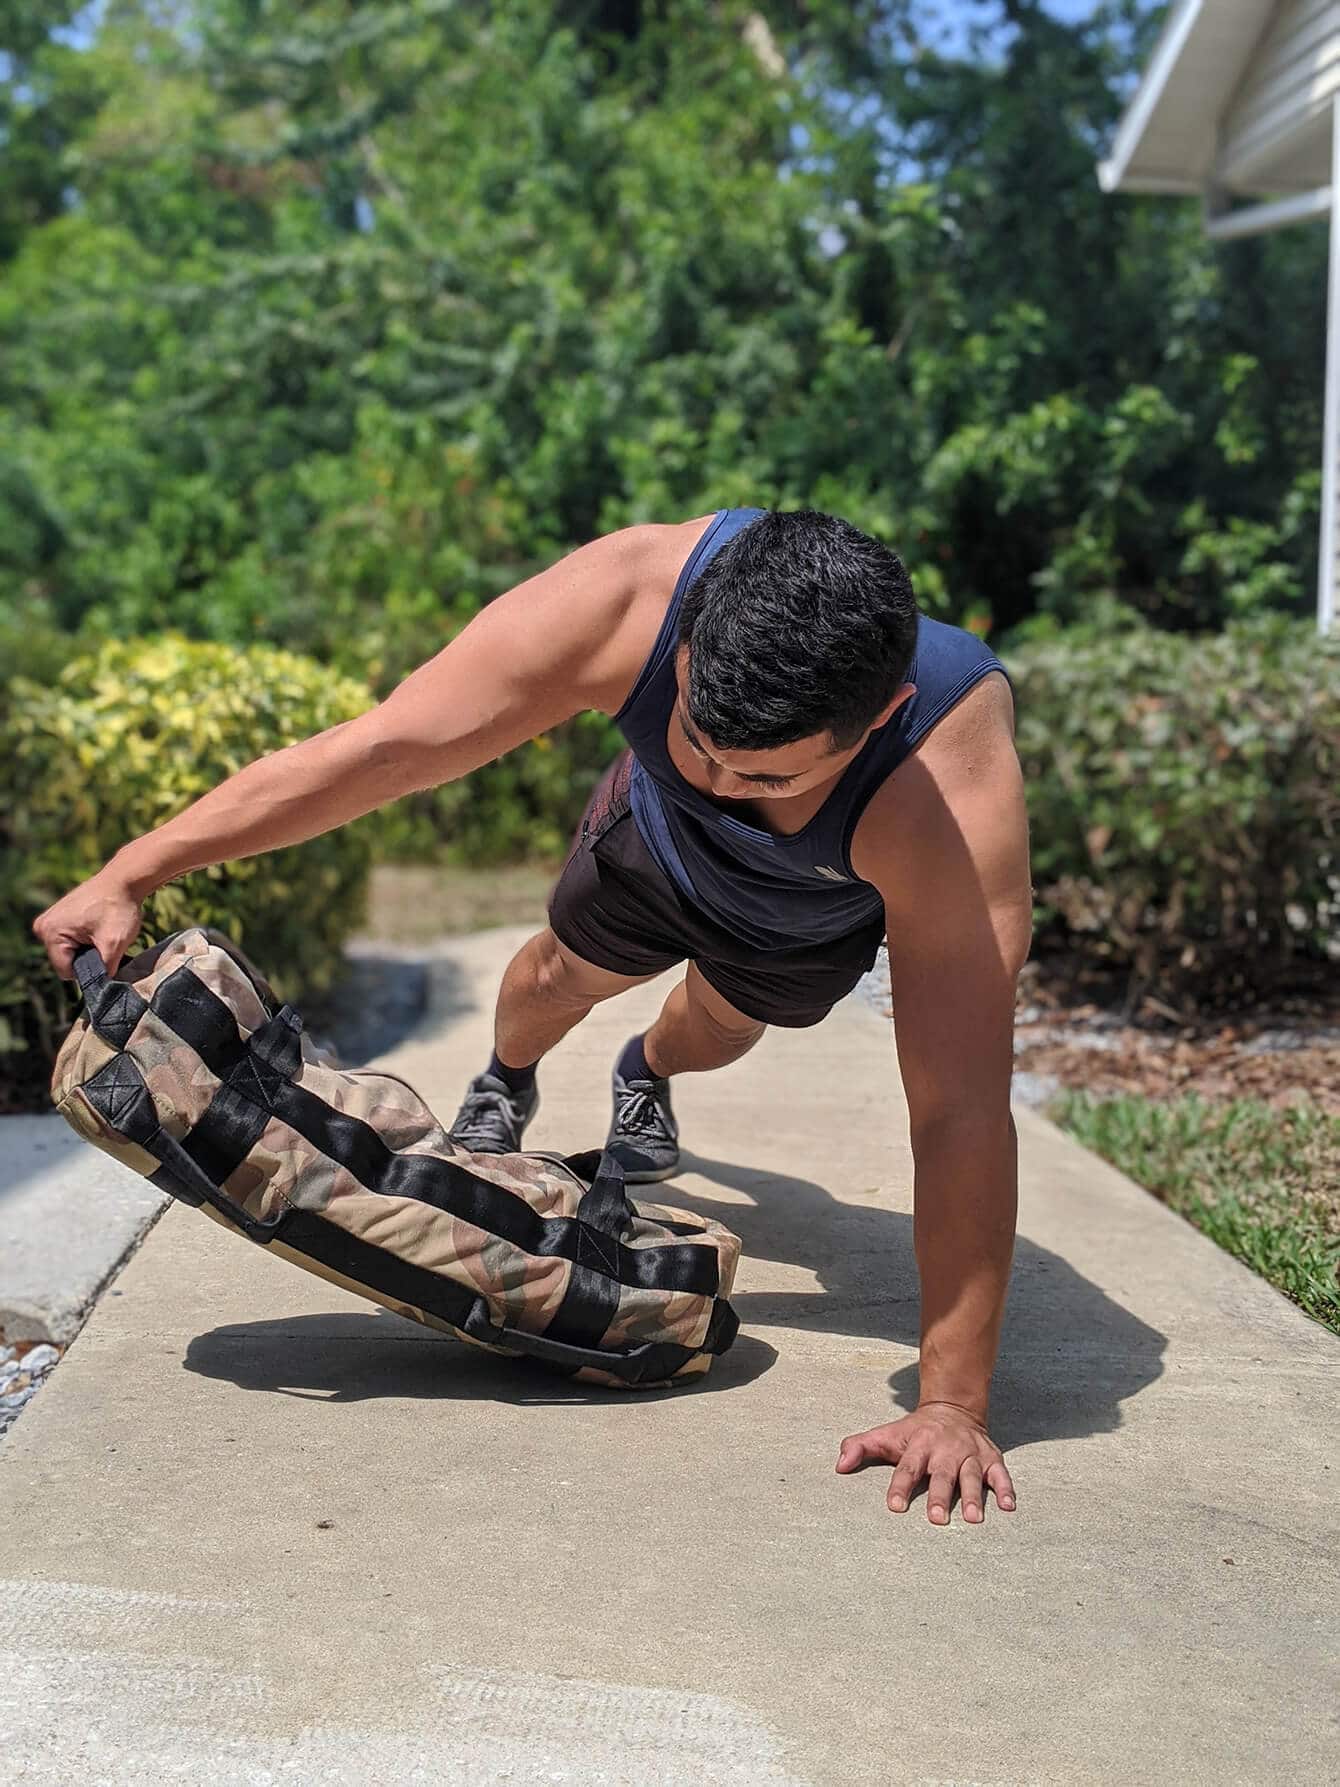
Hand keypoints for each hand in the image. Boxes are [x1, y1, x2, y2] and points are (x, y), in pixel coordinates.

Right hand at [32, 869, 144, 979]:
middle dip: (89, 959)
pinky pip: (71, 940)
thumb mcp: (114, 944)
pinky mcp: (60, 916)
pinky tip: (100, 930)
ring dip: (89, 949)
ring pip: (70, 951)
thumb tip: (105, 988)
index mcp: (50, 933)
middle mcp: (43, 927)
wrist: (125, 879)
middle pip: (66, 961)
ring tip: (105, 935)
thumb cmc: (118, 907)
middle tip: (107, 944)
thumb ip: (106, 970)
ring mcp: (50, 920)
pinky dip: (86, 940)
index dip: (89, 971)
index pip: (66, 972)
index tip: (106, 957)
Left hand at [835, 1401, 1015, 1523]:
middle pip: (941, 1474)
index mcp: (918, 1445)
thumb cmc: (913, 1432)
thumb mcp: (886, 1435)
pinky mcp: (990, 1458)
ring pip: (971, 1476)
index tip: (895, 1507)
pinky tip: (1009, 1506)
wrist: (952, 1408)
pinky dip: (1006, 1489)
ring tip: (973, 1519)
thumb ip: (859, 1447)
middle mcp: (945, 1449)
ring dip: (973, 1497)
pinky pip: (1000, 1474)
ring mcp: (969, 1454)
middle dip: (939, 1496)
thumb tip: (838, 1465)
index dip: (900, 1486)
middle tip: (937, 1519)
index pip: (907, 1467)